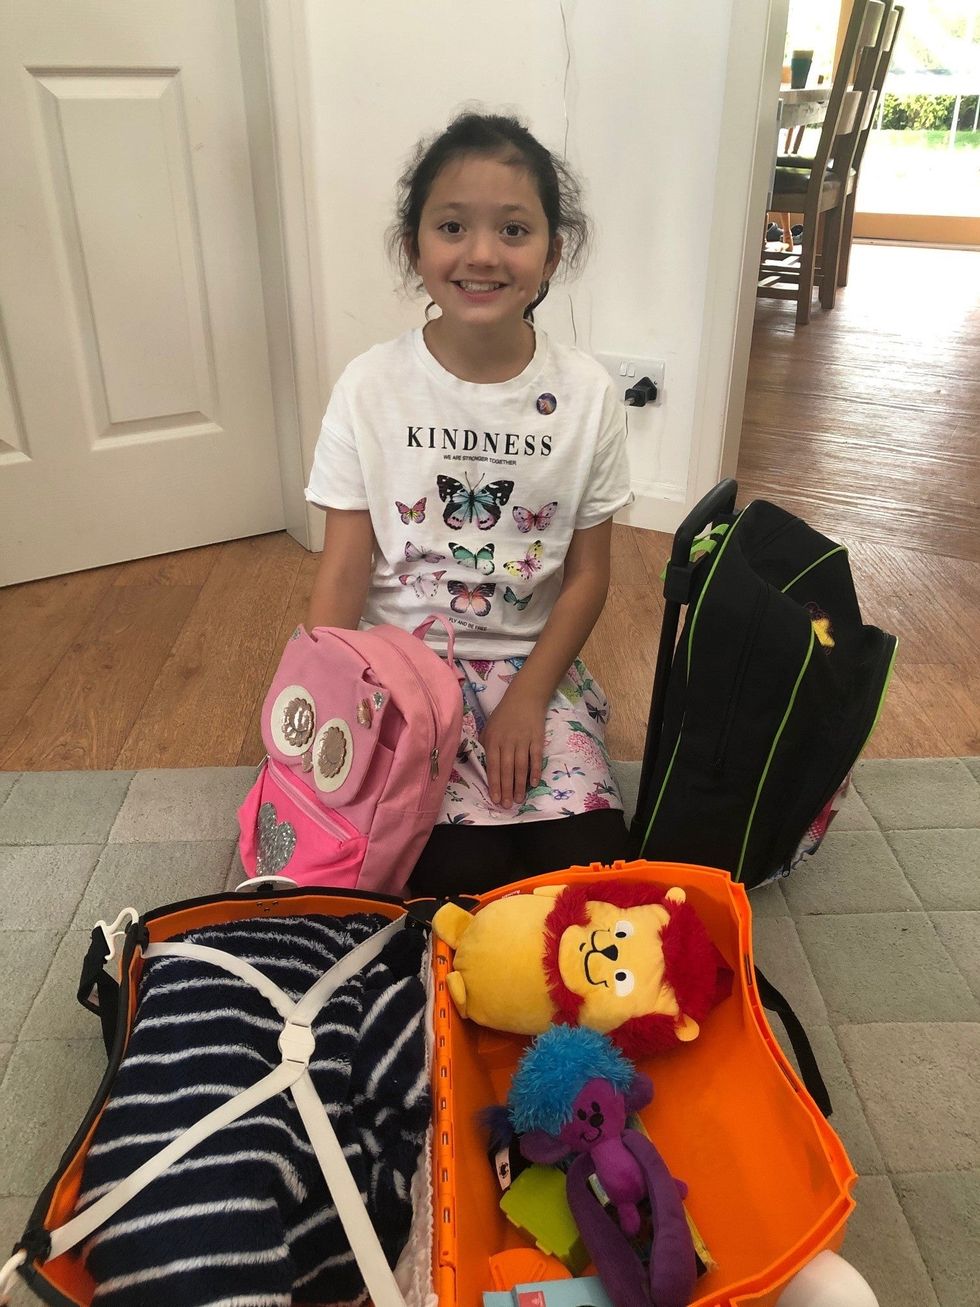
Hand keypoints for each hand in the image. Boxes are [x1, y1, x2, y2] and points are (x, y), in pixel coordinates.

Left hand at [479, 686, 547, 809]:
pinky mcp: (537, 739)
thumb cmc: (504, 715)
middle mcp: (508, 742)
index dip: (494, 784)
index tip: (495, 799)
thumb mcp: (489, 728)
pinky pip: (536, 757)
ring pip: (521, 766)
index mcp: (494, 740)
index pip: (493, 766)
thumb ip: (486, 746)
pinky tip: (534, 783)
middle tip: (508, 805)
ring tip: (520, 799)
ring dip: (520, 784)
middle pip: (507, 769)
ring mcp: (523, 740)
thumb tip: (483, 765)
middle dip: (506, 789)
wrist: (525, 697)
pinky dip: (535, 771)